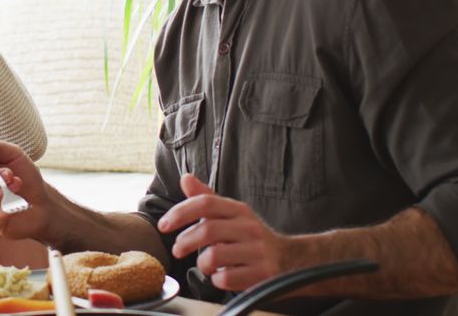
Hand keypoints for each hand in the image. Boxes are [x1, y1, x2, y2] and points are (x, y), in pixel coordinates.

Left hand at [159, 174, 289, 290]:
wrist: (294, 261)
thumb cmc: (252, 237)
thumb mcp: (232, 215)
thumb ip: (207, 199)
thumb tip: (185, 178)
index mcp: (239, 210)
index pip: (205, 203)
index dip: (180, 212)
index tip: (163, 225)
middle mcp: (250, 227)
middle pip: (208, 230)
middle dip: (185, 241)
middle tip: (177, 250)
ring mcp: (258, 251)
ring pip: (215, 256)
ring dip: (202, 263)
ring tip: (205, 265)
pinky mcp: (263, 273)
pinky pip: (227, 278)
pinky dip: (217, 279)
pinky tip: (221, 276)